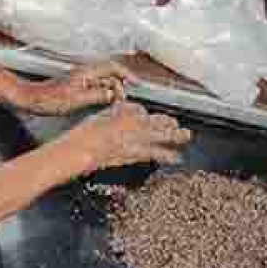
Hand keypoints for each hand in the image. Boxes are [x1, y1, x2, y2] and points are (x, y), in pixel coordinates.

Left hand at [21, 62, 135, 115]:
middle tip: (124, 101)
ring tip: (115, 104)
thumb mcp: (76, 99)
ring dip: (112, 91)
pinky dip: (103, 95)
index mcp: (86, 72)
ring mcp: (80, 80)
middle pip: (110, 75)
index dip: (127, 74)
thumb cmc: (47, 98)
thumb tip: (113, 93)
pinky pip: (95, 88)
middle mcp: (84, 73)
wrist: (29, 99)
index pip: (112, 67)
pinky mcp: (76, 87)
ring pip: (103, 82)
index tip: (136, 83)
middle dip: (120, 86)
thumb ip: (97, 95)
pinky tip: (102, 104)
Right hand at [73, 101, 189, 174]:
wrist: (80, 150)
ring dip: (175, 136)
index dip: (148, 115)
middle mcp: (134, 125)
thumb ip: (119, 112)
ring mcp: (135, 140)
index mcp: (125, 113)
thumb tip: (131, 110)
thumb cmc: (86, 133)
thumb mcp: (102, 115)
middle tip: (179, 124)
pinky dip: (166, 155)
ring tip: (186, 136)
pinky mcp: (134, 154)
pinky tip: (176, 157)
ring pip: (160, 136)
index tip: (154, 118)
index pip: (141, 111)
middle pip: (157, 122)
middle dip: (169, 123)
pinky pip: (154, 154)